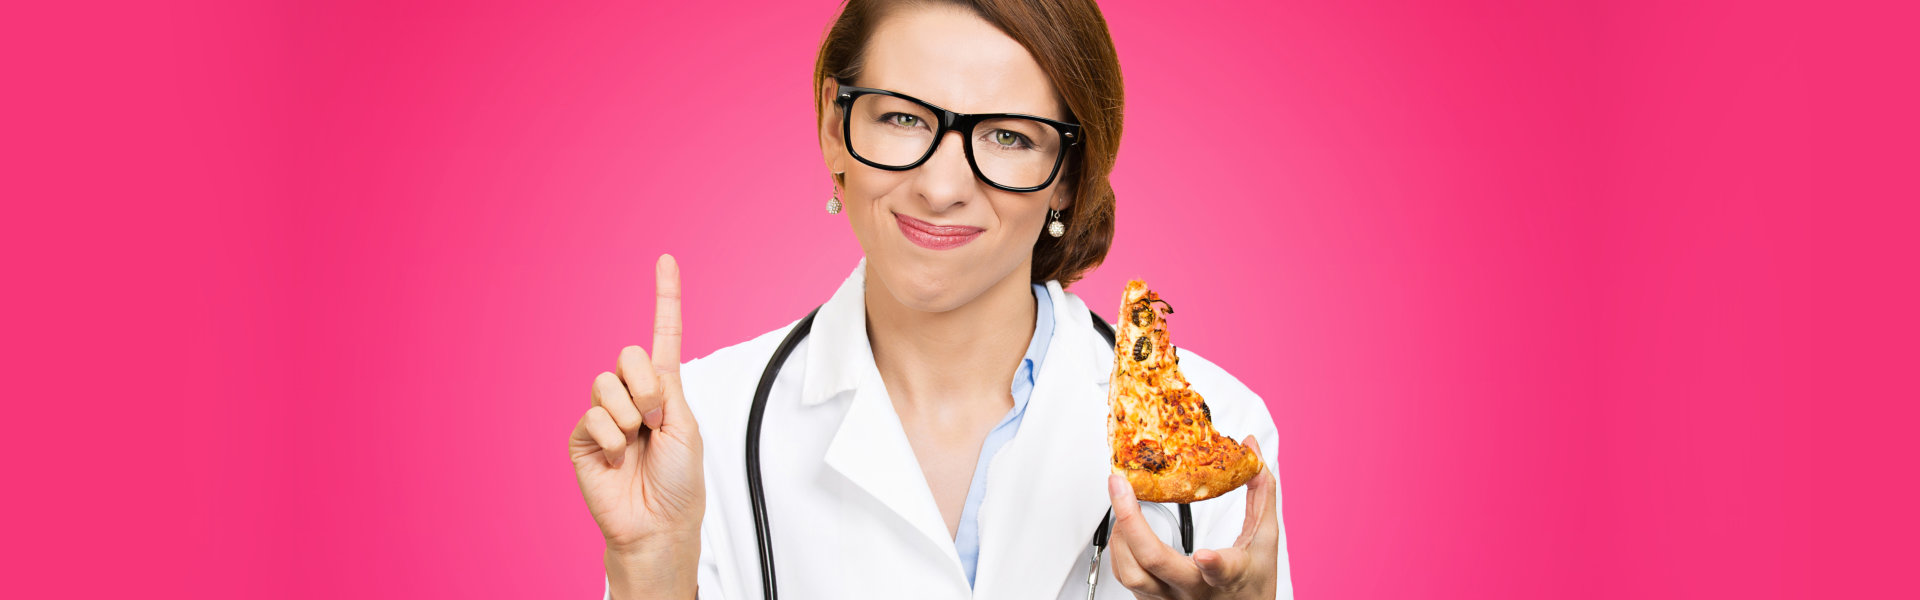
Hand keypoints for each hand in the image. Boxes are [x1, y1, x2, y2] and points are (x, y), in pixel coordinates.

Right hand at [568, 255, 703, 598]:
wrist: (657, 523)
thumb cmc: (679, 482)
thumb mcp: (687, 427)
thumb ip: (664, 390)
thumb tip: (638, 375)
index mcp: (664, 389)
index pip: (663, 335)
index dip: (665, 297)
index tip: (666, 260)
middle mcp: (632, 396)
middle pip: (628, 355)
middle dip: (646, 386)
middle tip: (656, 420)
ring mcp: (605, 415)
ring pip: (606, 383)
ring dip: (628, 413)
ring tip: (637, 442)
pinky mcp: (582, 436)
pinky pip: (591, 415)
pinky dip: (609, 437)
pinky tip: (616, 456)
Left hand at [1106, 436, 1278, 599]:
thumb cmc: (1251, 585)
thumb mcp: (1264, 540)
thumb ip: (1261, 493)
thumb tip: (1251, 450)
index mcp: (1228, 576)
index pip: (1222, 572)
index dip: (1213, 564)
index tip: (1205, 554)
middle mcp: (1193, 590)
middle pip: (1154, 562)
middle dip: (1130, 520)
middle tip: (1120, 486)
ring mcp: (1169, 599)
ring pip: (1131, 574)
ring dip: (1120, 532)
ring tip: (1120, 501)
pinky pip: (1126, 578)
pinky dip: (1119, 549)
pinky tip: (1122, 528)